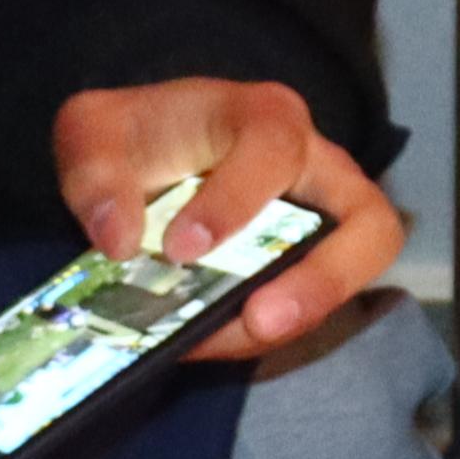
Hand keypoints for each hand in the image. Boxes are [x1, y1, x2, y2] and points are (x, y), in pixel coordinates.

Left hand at [49, 76, 402, 355]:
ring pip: (355, 276)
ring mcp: (327, 225)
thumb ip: (93, 170)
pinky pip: (310, 312)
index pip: (274, 149)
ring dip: (300, 318)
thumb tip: (119, 240)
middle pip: (368, 221)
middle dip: (323, 278)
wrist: (147, 162)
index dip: (236, 201)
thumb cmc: (136, 139)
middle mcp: (317, 169)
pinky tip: (206, 342)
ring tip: (237, 341)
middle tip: (261, 320)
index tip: (179, 249)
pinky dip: (262, 334)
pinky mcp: (313, 271)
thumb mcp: (92, 131)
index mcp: (263, 116)